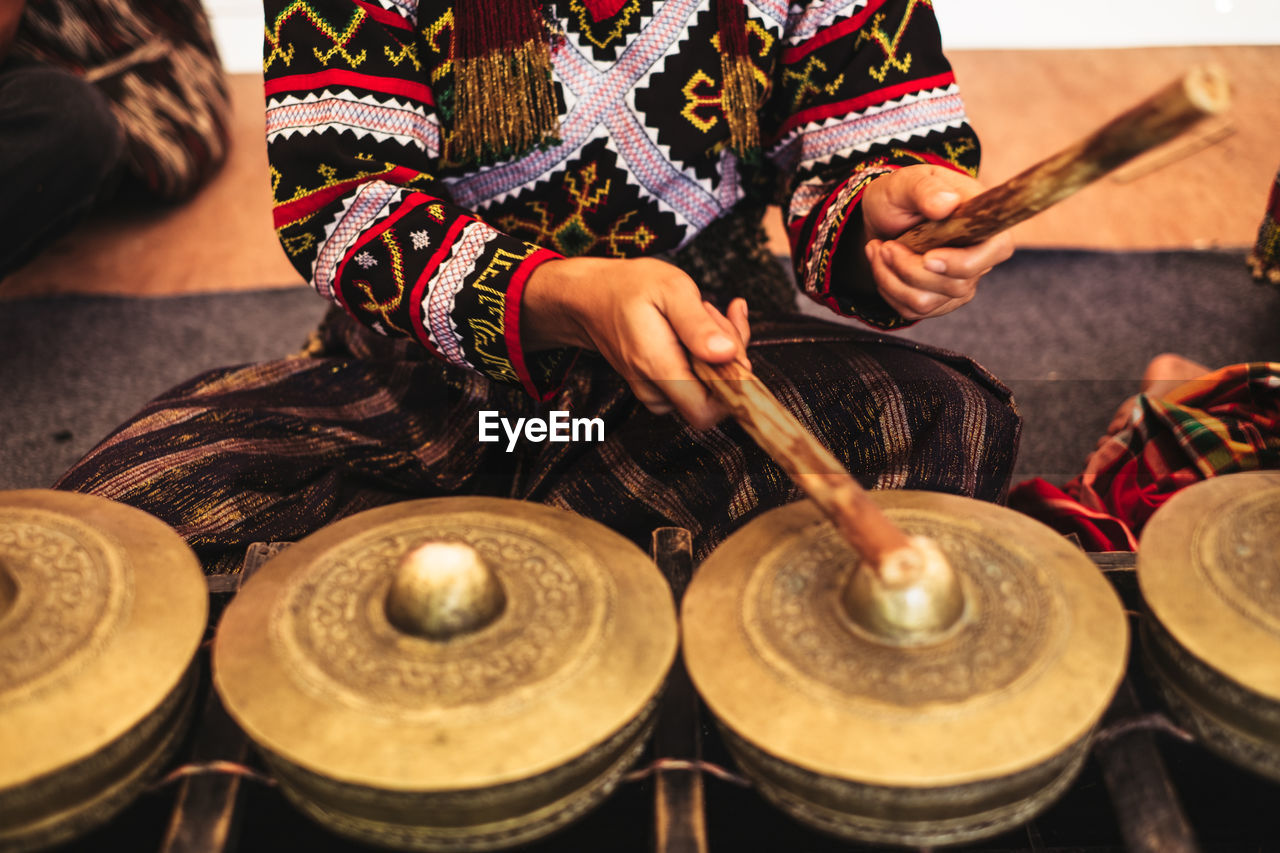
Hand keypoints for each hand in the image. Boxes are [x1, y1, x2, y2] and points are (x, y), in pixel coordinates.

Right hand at [522, 256, 750, 427]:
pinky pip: (695, 379)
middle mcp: (655, 389)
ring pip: (706, 388)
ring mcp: (656, 390)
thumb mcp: (671, 289)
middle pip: (713, 399)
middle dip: (727, 358)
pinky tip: (699, 322)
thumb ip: (699, 325)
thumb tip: (728, 355)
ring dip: (717, 350)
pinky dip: (707, 352)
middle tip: (712, 313)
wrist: (589, 297)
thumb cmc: (628, 288)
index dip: (732, 387)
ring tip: (698, 312)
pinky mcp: (658, 385)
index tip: (731, 343)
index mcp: (658, 369)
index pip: (707, 411)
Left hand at [860, 164, 1013, 320]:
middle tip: (885, 245)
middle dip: (910, 269)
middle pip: (956, 285)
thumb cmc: (902, 195)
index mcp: (984, 223)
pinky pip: (913, 310)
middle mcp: (980, 258)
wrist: (882, 217)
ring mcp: (961, 283)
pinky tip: (882, 265)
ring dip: (891, 278)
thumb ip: (925, 189)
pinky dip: (888, 288)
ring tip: (878, 250)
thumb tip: (947, 203)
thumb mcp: (907, 182)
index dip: (963, 262)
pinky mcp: (939, 300)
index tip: (927, 257)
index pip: (997, 251)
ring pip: (927, 302)